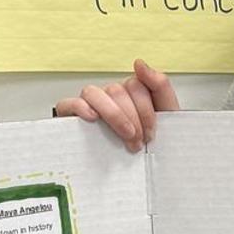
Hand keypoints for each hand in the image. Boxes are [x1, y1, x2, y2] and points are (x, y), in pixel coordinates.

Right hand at [53, 59, 180, 151]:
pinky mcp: (71, 116)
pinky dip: (80, 108)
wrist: (141, 171)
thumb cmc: (149, 142)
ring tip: (124, 137)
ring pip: (93, 93)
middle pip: (116, 90)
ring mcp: (90, 104)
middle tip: (138, 142)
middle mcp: (110, 95)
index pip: (135, 85)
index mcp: (131, 92)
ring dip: (113, 115)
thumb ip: (159, 85)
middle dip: (132, 119)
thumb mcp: (165, 114)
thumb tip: (139, 63)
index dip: (145, 110)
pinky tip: (92, 119)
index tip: (151, 133)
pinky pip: (68, 103)